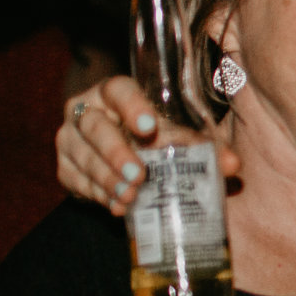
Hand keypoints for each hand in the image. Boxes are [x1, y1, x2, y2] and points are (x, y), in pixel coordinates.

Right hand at [57, 76, 241, 215]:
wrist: (121, 155)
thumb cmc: (154, 136)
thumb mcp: (176, 135)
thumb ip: (203, 146)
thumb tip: (231, 165)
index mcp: (113, 92)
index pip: (119, 90)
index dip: (132, 106)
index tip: (149, 127)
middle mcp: (85, 111)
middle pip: (94, 126)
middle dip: (115, 152)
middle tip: (139, 175)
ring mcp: (69, 139)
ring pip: (83, 156)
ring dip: (107, 179)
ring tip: (130, 196)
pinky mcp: (64, 167)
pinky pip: (76, 181)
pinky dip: (98, 194)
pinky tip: (117, 206)